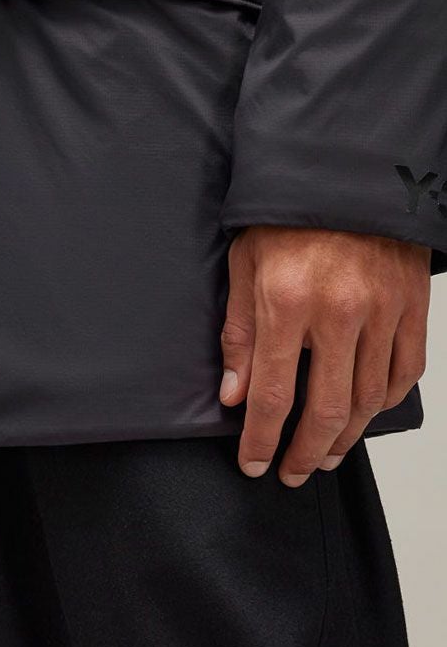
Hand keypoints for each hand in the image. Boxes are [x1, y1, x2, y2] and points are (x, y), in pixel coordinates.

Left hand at [219, 225, 430, 486]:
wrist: (346, 173)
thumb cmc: (287, 217)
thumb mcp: (244, 265)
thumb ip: (239, 334)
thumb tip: (235, 394)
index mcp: (288, 302)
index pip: (274, 393)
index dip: (262, 439)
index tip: (254, 464)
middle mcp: (339, 312)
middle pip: (327, 408)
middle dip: (305, 451)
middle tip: (292, 473)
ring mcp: (382, 311)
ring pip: (369, 398)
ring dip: (346, 436)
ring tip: (325, 455)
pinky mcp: (411, 306)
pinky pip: (404, 369)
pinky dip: (385, 401)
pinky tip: (366, 414)